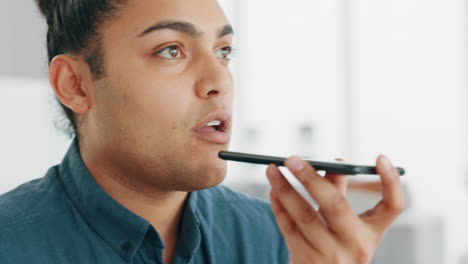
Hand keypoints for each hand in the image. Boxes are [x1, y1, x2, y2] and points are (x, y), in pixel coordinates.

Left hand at [266, 155, 405, 263]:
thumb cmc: (335, 247)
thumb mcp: (345, 227)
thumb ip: (339, 194)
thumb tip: (334, 163)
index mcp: (371, 234)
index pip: (393, 206)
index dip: (391, 182)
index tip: (381, 157)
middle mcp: (356, 246)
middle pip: (336, 205)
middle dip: (311, 179)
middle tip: (291, 159)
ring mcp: (330, 256)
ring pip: (304, 216)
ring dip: (285, 189)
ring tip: (271, 169)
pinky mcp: (306, 261)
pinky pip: (289, 229)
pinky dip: (279, 207)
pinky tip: (273, 191)